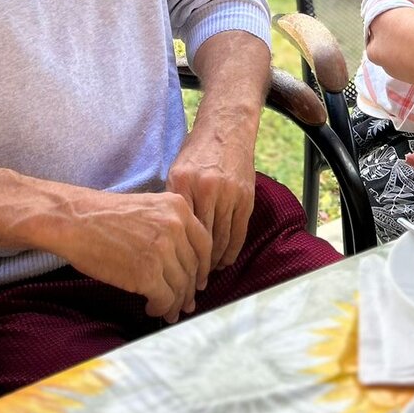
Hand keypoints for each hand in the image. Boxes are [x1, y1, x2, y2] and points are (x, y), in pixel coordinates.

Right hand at [59, 190, 211, 321]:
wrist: (74, 220)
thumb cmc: (103, 215)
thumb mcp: (147, 207)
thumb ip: (168, 226)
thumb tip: (181, 258)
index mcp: (177, 207)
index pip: (204, 243)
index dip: (204, 266)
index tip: (199, 280)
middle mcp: (175, 227)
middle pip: (194, 267)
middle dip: (190, 288)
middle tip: (186, 302)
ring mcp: (162, 250)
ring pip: (181, 286)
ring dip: (176, 302)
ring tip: (169, 311)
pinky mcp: (147, 273)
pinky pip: (165, 298)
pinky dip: (161, 308)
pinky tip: (153, 309)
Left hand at [167, 124, 255, 274]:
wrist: (226, 129)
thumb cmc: (196, 153)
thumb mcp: (176, 172)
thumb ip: (174, 202)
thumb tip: (167, 238)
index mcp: (182, 183)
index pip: (179, 230)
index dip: (178, 254)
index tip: (174, 272)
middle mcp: (205, 188)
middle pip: (200, 239)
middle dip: (196, 265)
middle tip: (191, 283)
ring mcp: (228, 193)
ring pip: (221, 239)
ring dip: (214, 262)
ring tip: (206, 275)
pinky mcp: (246, 196)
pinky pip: (239, 232)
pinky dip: (231, 251)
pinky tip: (224, 261)